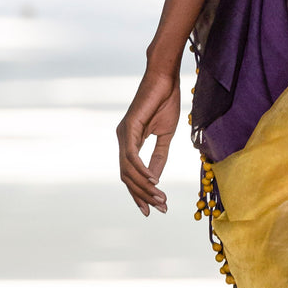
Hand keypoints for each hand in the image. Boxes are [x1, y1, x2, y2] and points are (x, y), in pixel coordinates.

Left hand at [117, 69, 180, 216]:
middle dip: (143, 195)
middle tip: (160, 208)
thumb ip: (159, 156)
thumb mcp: (165, 136)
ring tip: (159, 197)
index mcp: (130, 142)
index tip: (153, 208)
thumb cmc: (164, 102)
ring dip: (144, 186)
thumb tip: (156, 178)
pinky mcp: (129, 127)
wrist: (165, 79)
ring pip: (128, 170)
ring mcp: (123, 134)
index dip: (140, 193)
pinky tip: (154, 179)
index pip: (131, 174)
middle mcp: (123, 140)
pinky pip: (132, 155)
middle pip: (128, 177)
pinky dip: (142, 169)